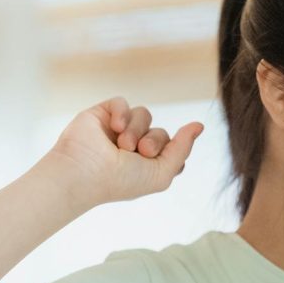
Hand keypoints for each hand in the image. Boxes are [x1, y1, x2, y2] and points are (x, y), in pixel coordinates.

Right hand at [41, 96, 203, 207]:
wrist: (84, 173)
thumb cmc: (121, 180)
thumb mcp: (162, 173)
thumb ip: (183, 149)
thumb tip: (199, 125)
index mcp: (147, 165)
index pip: (172, 149)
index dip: (169, 152)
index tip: (154, 161)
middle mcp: (133, 148)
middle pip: (161, 132)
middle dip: (154, 141)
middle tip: (140, 151)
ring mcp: (116, 131)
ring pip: (144, 114)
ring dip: (137, 129)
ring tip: (123, 144)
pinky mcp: (101, 115)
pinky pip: (122, 102)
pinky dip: (122, 112)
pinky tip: (114, 127)